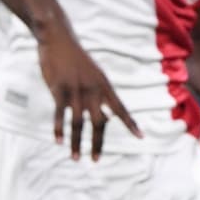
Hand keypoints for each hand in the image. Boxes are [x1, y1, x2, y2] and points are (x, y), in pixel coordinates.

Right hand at [38, 29, 139, 159]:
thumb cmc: (77, 60)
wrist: (59, 39)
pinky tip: (58, 141)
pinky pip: (60, 114)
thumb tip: (106, 119)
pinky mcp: (59, 89)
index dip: (131, 123)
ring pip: (78, 123)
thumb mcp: (94, 75)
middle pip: (99, 123)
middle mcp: (93, 90)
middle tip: (95, 160)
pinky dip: (59, 129)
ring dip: (76, 143)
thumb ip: (100, 96)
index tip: (141, 137)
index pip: (121, 108)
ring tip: (76, 158)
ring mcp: (76, 90)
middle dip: (98, 143)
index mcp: (105, 86)